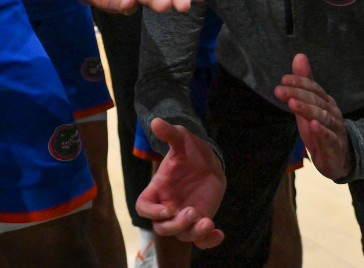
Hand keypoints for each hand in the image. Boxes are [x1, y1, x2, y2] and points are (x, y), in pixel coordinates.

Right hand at [135, 118, 225, 248]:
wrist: (209, 162)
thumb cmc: (190, 152)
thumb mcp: (182, 140)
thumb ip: (170, 134)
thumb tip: (156, 121)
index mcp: (158, 189)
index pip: (143, 208)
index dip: (152, 212)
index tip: (168, 208)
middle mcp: (169, 206)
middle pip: (162, 228)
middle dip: (176, 224)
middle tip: (192, 211)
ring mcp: (184, 216)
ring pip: (182, 236)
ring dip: (193, 232)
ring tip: (208, 222)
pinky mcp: (200, 221)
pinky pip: (200, 241)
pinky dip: (209, 241)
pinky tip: (219, 232)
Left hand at [274, 54, 352, 179]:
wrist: (338, 157)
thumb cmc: (320, 128)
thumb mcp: (308, 105)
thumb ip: (304, 83)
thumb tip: (299, 56)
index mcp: (325, 101)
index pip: (313, 88)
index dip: (299, 83)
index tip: (283, 80)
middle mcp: (332, 112)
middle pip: (315, 100)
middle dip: (297, 94)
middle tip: (279, 90)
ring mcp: (335, 128)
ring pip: (323, 117)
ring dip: (307, 110)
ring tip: (292, 104)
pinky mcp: (335, 146)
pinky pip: (330, 138)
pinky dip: (322, 132)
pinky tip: (313, 126)